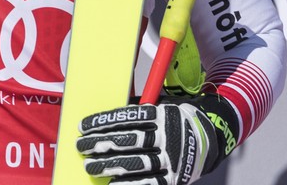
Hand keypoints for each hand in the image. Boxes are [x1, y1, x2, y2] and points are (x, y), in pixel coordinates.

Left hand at [76, 95, 239, 184]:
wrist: (205, 140)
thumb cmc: (169, 122)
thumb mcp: (156, 110)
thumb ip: (133, 115)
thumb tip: (100, 122)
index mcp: (162, 115)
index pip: (128, 118)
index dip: (103, 122)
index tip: (82, 127)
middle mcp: (169, 136)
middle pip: (130, 140)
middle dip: (102, 144)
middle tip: (81, 147)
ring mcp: (173, 158)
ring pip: (137, 163)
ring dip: (110, 166)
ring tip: (90, 166)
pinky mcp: (175, 177)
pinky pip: (151, 183)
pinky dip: (130, 184)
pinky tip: (113, 184)